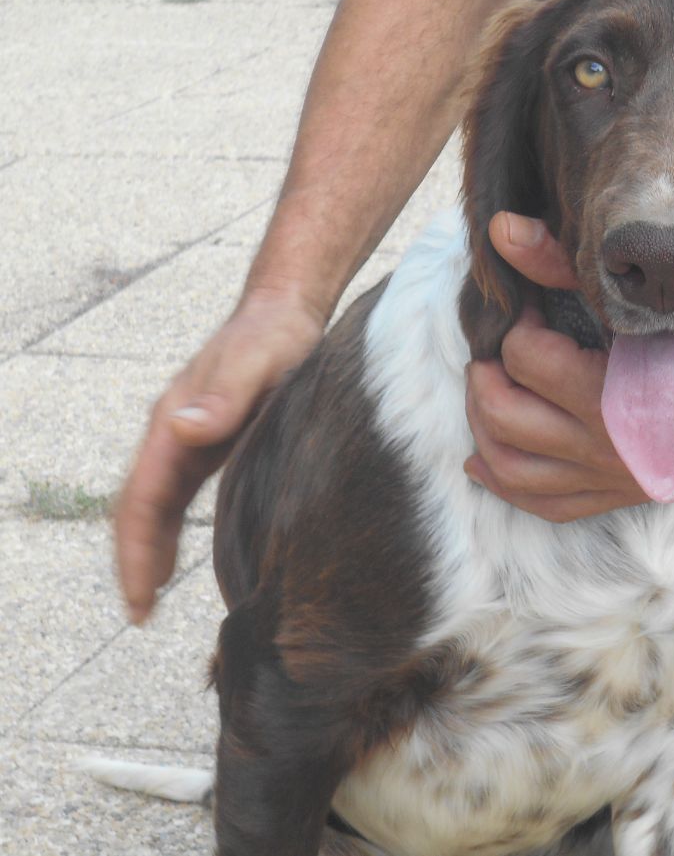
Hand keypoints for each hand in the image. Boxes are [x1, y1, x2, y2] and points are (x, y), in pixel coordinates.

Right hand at [115, 290, 322, 622]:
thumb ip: (225, 395)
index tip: (138, 597)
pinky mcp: (211, 442)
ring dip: (148, 549)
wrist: (285, 311)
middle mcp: (174, 433)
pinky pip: (178, 494)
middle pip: (140, 507)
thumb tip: (182, 430)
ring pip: (155, 504)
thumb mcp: (257, 361)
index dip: (135, 550)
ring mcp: (189, 438)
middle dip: (135, 561)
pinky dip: (169, 529)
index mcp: (174, 422)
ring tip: (149, 599)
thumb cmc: (274, 334)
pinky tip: (179, 556)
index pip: (141, 497)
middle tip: (140, 616)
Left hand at [464, 211, 673, 519]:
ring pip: (513, 468)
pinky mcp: (615, 495)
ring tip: (488, 389)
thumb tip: (501, 230)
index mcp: (619, 394)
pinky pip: (545, 505)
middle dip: (487, 375)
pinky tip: (481, 459)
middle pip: (507, 414)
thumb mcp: (640, 295)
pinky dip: (504, 482)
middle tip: (498, 350)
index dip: (516, 326)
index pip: (527, 358)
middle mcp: (613, 447)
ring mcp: (612, 478)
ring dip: (484, 428)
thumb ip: (565, 264)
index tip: (529, 312)